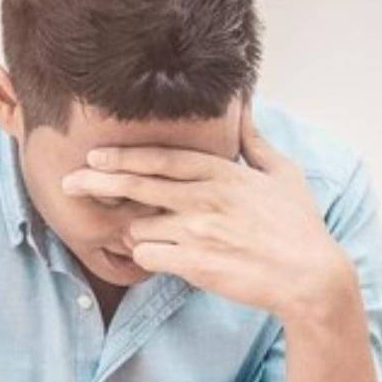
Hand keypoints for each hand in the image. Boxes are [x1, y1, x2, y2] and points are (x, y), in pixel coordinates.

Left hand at [59, 102, 354, 321]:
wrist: (311, 278)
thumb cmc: (298, 226)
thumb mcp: (283, 174)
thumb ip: (255, 139)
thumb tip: (244, 103)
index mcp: (223, 173)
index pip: (162, 158)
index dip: (124, 155)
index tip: (95, 154)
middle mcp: (206, 198)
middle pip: (137, 185)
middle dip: (98, 181)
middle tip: (70, 182)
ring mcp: (199, 232)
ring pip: (139, 226)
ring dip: (135, 231)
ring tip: (151, 236)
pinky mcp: (195, 265)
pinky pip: (148, 257)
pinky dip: (147, 257)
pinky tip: (161, 258)